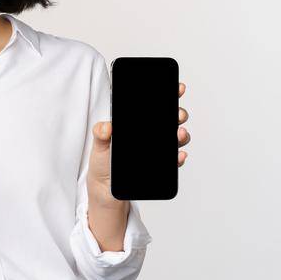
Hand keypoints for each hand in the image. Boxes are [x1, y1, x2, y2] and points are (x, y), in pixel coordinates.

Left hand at [86, 82, 191, 199]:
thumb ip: (101, 135)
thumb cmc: (102, 165)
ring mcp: (157, 150)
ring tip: (179, 134)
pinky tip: (178, 155)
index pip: (154, 107)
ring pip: (176, 138)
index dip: (168, 95)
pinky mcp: (160, 166)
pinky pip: (173, 160)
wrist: (106, 191)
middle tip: (178, 114)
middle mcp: (150, 135)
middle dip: (178, 114)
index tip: (178, 88)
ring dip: (182, 134)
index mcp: (136, 125)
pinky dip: (178, 157)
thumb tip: (106, 126)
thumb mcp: (98, 147)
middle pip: (170, 119)